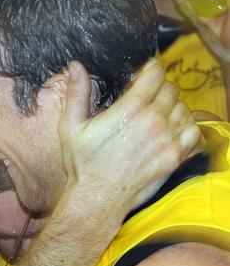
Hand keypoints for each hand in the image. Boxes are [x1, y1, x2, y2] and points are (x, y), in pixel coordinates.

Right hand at [59, 59, 199, 223]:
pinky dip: (185, 128)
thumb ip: (77, 93)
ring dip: (172, 108)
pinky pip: (194, 131)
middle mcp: (154, 121)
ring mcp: (168, 140)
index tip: (140, 78)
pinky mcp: (175, 157)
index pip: (156, 72)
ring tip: (155, 117)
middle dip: (158, 90)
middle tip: (144, 100)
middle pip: (170, 89)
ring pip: (183, 108)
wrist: (97, 199)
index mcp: (130, 109)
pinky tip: (169, 132)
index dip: (148, 70)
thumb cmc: (83, 165)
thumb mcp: (71, 127)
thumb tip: (75, 66)